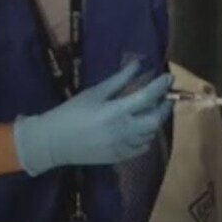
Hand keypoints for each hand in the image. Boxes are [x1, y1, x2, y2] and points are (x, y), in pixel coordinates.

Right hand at [13, 61, 173, 175]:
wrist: (52, 143)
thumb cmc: (71, 113)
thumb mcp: (95, 93)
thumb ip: (119, 80)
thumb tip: (139, 64)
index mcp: (115, 111)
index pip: (148, 97)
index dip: (161, 86)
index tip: (168, 77)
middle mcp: (123, 130)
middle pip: (156, 119)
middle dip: (165, 106)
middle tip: (166, 96)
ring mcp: (122, 146)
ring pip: (151, 134)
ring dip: (156, 120)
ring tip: (154, 109)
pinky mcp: (119, 157)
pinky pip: (142, 147)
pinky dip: (147, 136)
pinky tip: (141, 127)